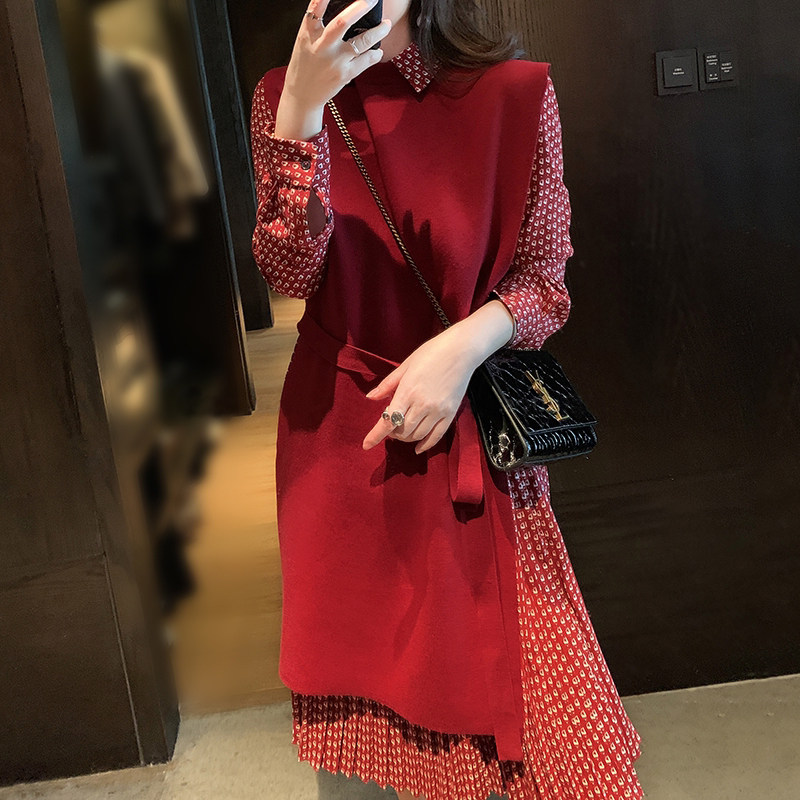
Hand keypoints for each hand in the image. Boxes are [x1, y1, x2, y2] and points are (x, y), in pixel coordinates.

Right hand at [283, 0, 391, 110]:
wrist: (303, 95)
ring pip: (362, 42)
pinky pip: (366, 60)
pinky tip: (378, 50)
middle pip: (343, 22)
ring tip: (386, 25)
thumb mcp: (304, 42)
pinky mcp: (345, 74)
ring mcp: (335, 61)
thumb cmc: (305, 66)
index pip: (316, 6)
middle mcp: (322, 45)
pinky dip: (375, 54)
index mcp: (309, 33)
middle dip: (361, 7)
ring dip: (378, 31)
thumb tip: (343, 12)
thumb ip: (318, 26)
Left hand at [362, 330, 478, 454]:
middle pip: (402, 431)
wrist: (461, 350)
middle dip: (392, 433)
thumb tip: (371, 398)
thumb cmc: (431, 353)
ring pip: (417, 435)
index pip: (387, 421)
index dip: (375, 436)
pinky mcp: (450, 413)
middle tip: (390, 427)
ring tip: (403, 431)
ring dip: (406, 437)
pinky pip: (436, 436)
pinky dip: (426, 444)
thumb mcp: (405, 365)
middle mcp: (422, 405)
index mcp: (407, 392)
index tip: (366, 445)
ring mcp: (438, 410)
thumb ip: (387, 385)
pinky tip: (418, 447)